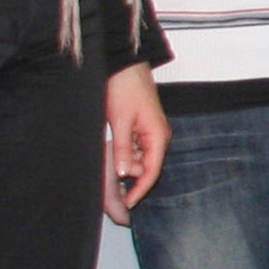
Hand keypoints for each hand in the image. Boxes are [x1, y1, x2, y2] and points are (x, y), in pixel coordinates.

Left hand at [103, 65, 167, 222]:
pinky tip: (113, 154)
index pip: (152, 171)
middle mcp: (159, 135)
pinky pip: (137, 148)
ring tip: (110, 171)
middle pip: (148, 166)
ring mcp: (151, 130)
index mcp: (158, 135)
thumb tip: (125, 173)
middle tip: (113, 191)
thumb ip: (124, 149)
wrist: (124, 65)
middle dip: (132, 179)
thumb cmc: (125, 87)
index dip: (140, 189)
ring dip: (127, 165)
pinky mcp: (142, 126)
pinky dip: (125, 155)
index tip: (128, 204)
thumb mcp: (120, 121)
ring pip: (141, 158)